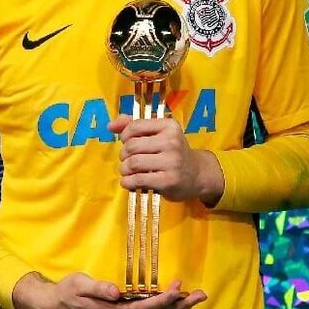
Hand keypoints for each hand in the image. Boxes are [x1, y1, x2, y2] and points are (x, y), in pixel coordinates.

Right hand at [11, 272, 205, 308]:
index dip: (163, 299)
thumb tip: (117, 292)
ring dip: (177, 305)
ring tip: (195, 295)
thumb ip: (98, 288)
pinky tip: (174, 297)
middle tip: (202, 294)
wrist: (55, 307)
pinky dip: (164, 304)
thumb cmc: (67, 293)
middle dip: (180, 305)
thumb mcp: (79, 286)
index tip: (178, 288)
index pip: (145, 308)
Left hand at [108, 114, 222, 203]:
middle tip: (127, 160)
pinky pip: (138, 180)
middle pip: (131, 146)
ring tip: (128, 172)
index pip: (135, 126)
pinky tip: (130, 182)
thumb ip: (134, 126)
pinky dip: (127, 182)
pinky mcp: (168, 181)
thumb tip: (110, 126)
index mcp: (169, 126)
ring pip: (133, 163)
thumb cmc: (173, 153)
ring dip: (124, 169)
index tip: (127, 143)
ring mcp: (172, 162)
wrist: (197, 174)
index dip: (124, 136)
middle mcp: (172, 142)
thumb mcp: (159, 134)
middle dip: (123, 155)